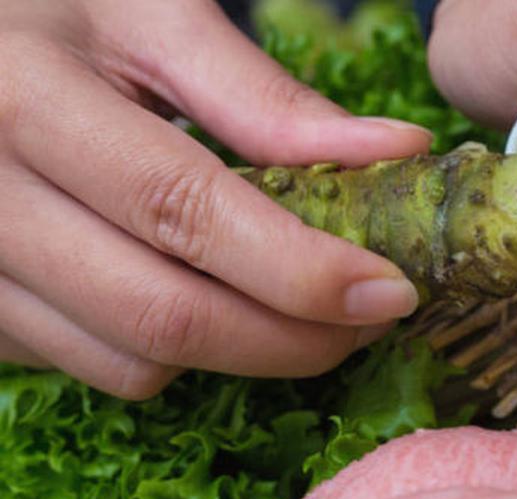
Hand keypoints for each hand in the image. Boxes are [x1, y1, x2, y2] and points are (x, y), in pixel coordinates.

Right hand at [0, 0, 430, 397]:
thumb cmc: (54, 13)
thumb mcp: (152, 19)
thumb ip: (267, 98)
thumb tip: (397, 150)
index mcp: (24, 101)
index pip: (184, 212)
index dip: (299, 268)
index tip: (389, 292)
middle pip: (163, 314)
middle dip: (289, 338)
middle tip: (365, 322)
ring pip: (133, 360)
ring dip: (239, 351)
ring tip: (299, 308)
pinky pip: (94, 365)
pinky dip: (172, 350)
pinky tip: (207, 296)